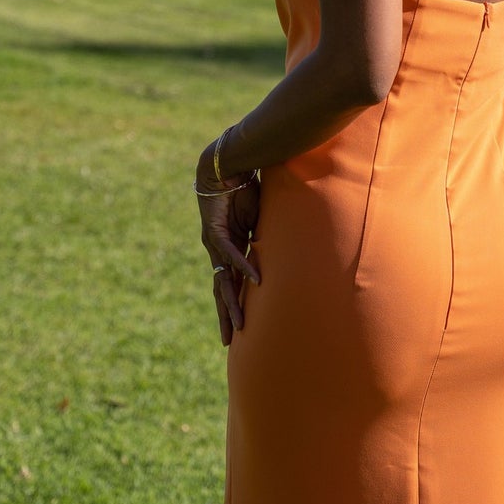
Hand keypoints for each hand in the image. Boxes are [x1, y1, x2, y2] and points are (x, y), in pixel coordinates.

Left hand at [195, 138, 261, 345]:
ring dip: (233, 301)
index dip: (234, 303)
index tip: (239, 326)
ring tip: (240, 324)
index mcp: (229, 249)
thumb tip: (288, 246)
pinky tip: (254, 281)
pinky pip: (231, 252)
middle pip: (222, 288)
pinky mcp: (216, 229)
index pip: (230, 283)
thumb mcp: (262, 218)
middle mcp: (219, 250)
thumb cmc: (245, 187)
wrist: (226, 162)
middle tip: (230, 341)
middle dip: (226, 314)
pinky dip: (244, 265)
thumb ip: (269, 235)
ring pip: (223, 279)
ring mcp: (215, 242)